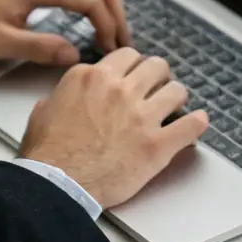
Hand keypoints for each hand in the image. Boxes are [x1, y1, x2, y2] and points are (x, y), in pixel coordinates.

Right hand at [19, 48, 207, 207]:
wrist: (57, 185)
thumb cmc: (48, 154)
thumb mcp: (43, 112)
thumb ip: (61, 97)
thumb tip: (61, 99)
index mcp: (92, 78)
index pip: (126, 56)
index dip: (132, 67)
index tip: (134, 76)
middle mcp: (119, 90)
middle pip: (155, 66)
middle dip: (159, 75)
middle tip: (158, 86)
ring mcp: (141, 116)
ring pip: (176, 90)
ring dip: (177, 97)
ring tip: (175, 105)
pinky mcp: (157, 144)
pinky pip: (190, 126)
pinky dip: (197, 123)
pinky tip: (199, 122)